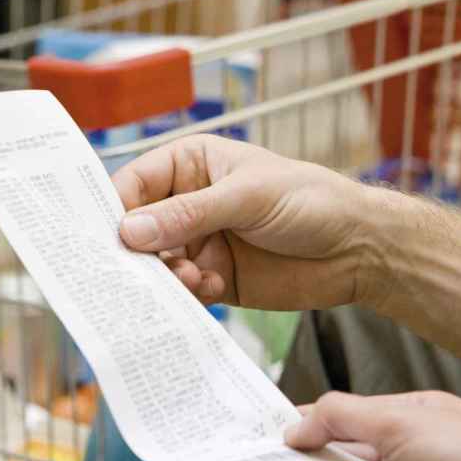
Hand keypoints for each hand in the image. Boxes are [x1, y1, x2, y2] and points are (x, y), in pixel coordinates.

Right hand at [112, 135, 380, 308]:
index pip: (136, 184)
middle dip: (135, 251)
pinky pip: (185, 290)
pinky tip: (212, 289)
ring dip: (166, 276)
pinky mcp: (218, 279)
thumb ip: (189, 214)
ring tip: (191, 278)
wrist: (359, 248)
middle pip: (139, 230)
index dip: (114, 208)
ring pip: (159, 265)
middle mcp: (190, 204)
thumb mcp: (247, 198)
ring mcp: (202, 243)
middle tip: (131, 271)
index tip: (101, 236)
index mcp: (192, 165)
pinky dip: (189, 295)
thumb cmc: (310, 201)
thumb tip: (130, 231)